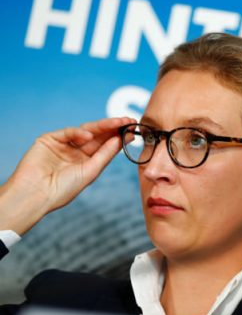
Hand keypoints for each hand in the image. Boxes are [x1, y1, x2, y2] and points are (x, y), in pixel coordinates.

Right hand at [0, 117, 135, 234]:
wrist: (36, 194)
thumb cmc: (63, 189)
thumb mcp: (91, 171)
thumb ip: (105, 154)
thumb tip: (120, 139)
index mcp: (87, 162)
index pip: (106, 146)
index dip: (119, 137)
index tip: (134, 129)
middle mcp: (76, 152)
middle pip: (99, 136)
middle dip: (114, 128)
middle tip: (129, 120)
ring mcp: (63, 145)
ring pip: (86, 131)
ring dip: (103, 126)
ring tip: (118, 122)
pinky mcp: (49, 140)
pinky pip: (68, 132)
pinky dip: (79, 133)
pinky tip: (89, 135)